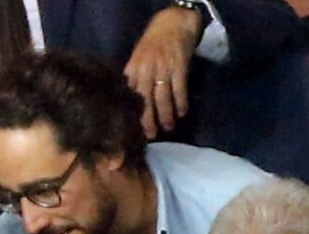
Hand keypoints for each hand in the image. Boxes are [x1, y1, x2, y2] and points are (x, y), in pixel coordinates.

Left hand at [124, 6, 201, 138]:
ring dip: (166, 115)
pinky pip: (179, 89)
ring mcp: (163, 68)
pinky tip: (181, 113)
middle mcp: (146, 70)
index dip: (132, 115)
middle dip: (148, 121)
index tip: (133, 131)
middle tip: (151, 136)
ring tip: (168, 128)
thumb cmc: (152, 44)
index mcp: (133, 70)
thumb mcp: (137, 60)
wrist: (173, 22)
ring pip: (163, 98)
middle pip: (145, 101)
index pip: (130, 96)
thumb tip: (127, 105)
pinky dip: (180, 103)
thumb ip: (132, 80)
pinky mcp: (178, 66)